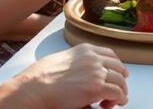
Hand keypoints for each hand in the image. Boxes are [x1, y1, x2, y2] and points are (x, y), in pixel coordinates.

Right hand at [9, 44, 127, 108]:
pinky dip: (119, 99)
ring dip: (120, 91)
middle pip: (118, 67)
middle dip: (121, 79)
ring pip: (120, 81)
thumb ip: (76, 62)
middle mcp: (93, 58)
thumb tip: (80, 72)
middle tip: (120, 89)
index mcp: (85, 50)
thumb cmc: (39, 78)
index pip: (110, 55)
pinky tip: (114, 104)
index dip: (116, 66)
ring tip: (116, 101)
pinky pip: (117, 93)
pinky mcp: (97, 88)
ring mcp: (96, 72)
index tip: (119, 73)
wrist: (32, 88)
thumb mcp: (61, 60)